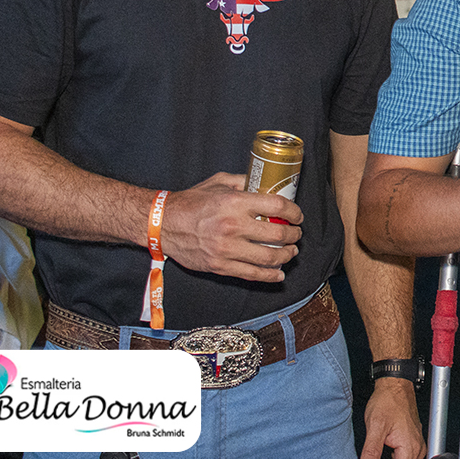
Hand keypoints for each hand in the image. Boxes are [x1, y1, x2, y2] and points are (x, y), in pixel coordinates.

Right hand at [160, 172, 302, 281]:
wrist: (162, 224)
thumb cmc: (191, 201)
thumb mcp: (219, 182)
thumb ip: (244, 181)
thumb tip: (267, 184)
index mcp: (235, 202)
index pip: (277, 208)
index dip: (294, 212)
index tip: (297, 216)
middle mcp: (233, 226)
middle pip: (277, 234)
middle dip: (293, 235)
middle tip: (296, 234)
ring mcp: (226, 249)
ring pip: (269, 257)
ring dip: (286, 256)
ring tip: (290, 252)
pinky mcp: (220, 266)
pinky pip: (251, 275)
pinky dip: (269, 276)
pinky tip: (278, 274)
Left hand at [359, 377, 425, 458]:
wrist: (395, 385)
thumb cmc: (388, 400)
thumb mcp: (375, 426)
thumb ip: (371, 452)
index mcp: (410, 447)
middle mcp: (417, 448)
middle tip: (372, 458)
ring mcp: (417, 444)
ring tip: (379, 452)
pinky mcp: (414, 441)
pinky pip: (406, 458)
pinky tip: (386, 451)